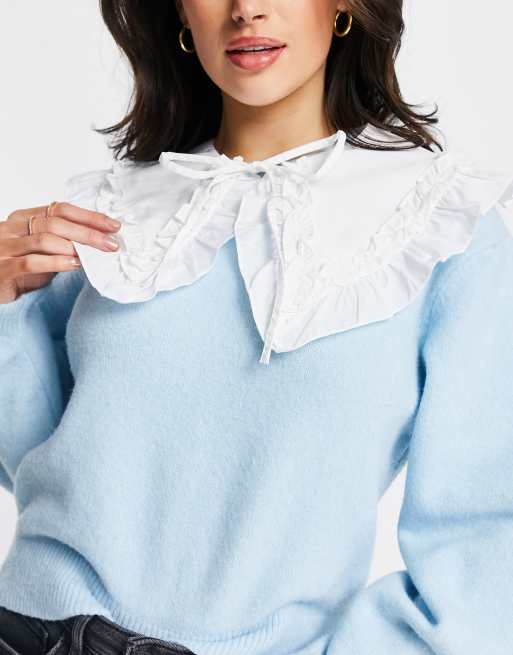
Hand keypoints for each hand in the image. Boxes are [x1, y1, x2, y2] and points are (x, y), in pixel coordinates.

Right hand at [0, 202, 121, 303]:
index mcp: (23, 218)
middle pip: (56, 223)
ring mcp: (4, 247)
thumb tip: (100, 241)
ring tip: (95, 254)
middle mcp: (12, 228)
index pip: (60, 209)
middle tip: (111, 243)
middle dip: (88, 233)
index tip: (113, 225)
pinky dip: (55, 262)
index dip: (89, 216)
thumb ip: (62, 242)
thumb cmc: (17, 268)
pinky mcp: (2, 269)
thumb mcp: (41, 250)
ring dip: (74, 246)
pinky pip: (30, 262)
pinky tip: (73, 265)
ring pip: (44, 240)